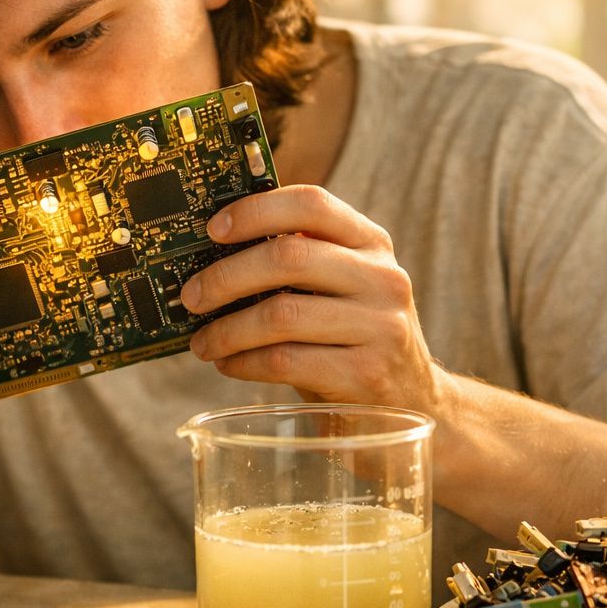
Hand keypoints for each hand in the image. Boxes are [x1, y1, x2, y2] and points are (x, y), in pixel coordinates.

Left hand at [179, 184, 445, 414]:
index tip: (212, 229)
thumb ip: (298, 262)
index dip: (256, 211)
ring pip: (281, 314)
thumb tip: (209, 253)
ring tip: (202, 342)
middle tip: (191, 296)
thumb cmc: (355, 339)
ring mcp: (380, 327)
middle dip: (225, 277)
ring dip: (227, 329)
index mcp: (371, 243)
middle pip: (288, 256)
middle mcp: (382, 278)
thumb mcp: (342, 288)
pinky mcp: (366, 375)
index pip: (312, 204)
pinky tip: (229, 364)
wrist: (415, 404)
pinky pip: (285, 361)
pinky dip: (244, 362)